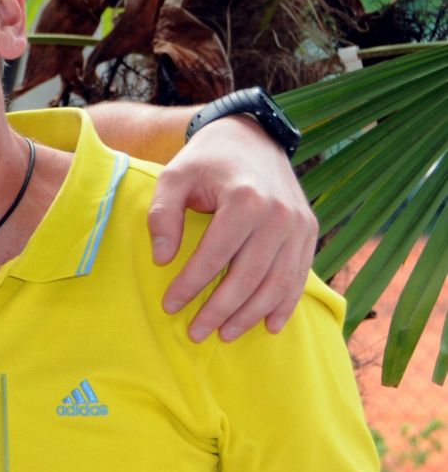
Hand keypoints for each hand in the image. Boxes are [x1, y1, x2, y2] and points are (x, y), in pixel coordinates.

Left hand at [148, 115, 316, 341]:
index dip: (190, 286)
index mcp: (245, 200)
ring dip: (251, 315)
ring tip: (225, 334)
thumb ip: (162, 215)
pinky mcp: (309, 231)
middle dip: (219, 310)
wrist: (251, 137)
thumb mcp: (173, 177)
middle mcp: (279, 215)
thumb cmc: (206, 161)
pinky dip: (285, 304)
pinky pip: (299, 276)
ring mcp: (299, 225)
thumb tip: (162, 259)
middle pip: (248, 277)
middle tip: (195, 333)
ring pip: (276, 283)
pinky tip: (269, 325)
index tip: (170, 306)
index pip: (214, 256)